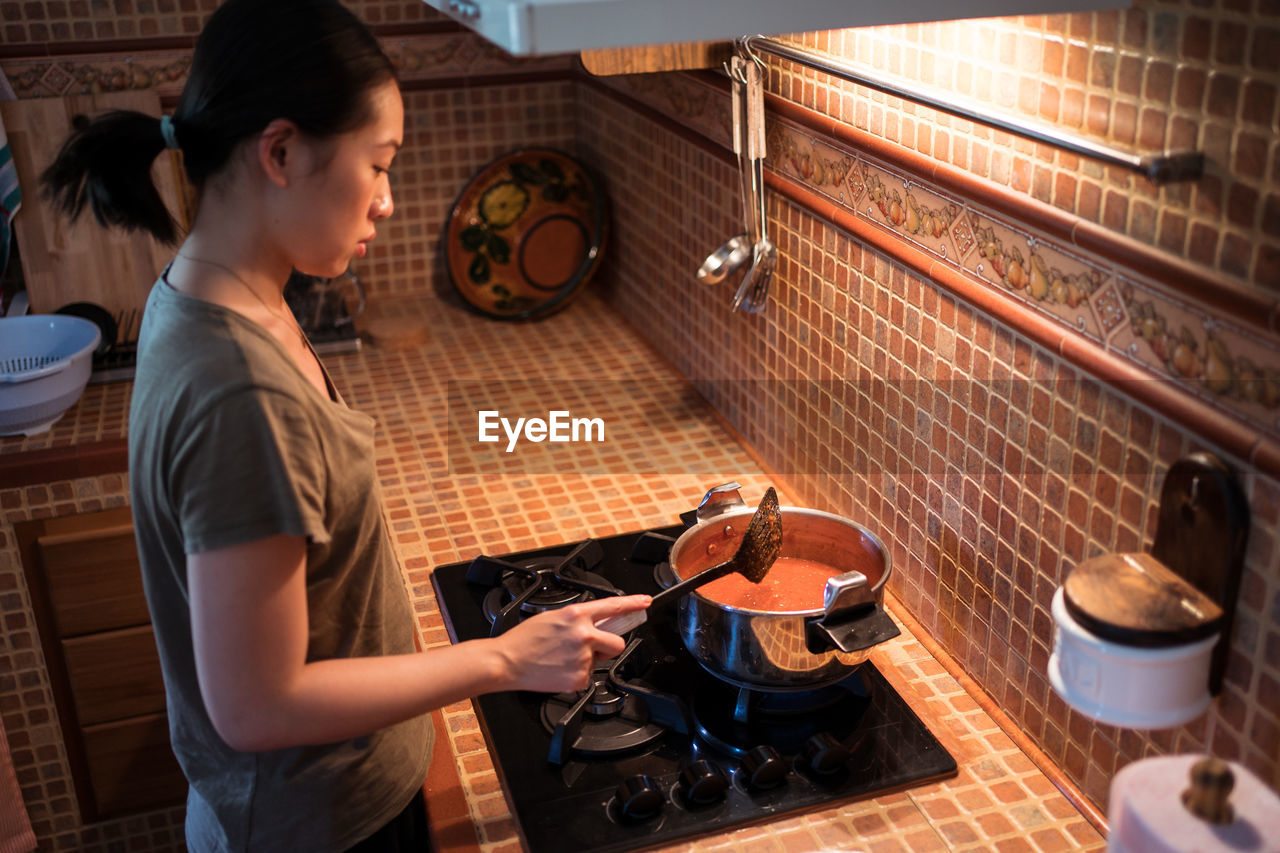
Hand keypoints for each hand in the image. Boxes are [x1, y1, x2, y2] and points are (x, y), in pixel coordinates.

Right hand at [494, 594, 649, 692]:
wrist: (507, 661)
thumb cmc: (524, 639)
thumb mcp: (553, 617)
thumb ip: (578, 619)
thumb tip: (597, 623)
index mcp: (576, 615)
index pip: (613, 606)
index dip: (634, 603)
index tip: (645, 602)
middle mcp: (583, 635)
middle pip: (617, 643)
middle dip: (609, 647)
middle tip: (591, 648)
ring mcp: (582, 658)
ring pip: (599, 661)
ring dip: (587, 661)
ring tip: (562, 658)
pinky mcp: (578, 678)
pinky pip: (587, 676)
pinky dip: (576, 675)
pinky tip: (559, 669)